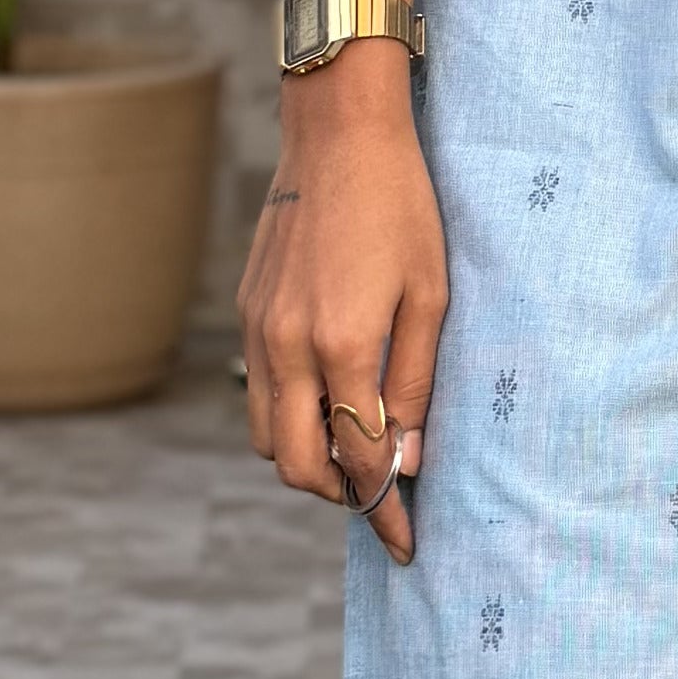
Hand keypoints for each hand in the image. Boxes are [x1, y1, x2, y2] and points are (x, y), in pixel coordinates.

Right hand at [240, 52, 443, 561]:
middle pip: (296, 466)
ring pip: (264, 438)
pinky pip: (257, 392)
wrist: (337, 134)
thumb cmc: (400, 208)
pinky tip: (330, 398)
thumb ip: (414, 384)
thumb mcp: (430, 297)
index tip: (405, 544)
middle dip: (338, 495)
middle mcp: (288, 348)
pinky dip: (288, 416)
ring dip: (306, 459)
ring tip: (355, 446)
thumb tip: (404, 461)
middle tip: (380, 495)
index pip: (357, 460)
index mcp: (342, 347)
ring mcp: (259, 330)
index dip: (383, 511)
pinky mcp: (247, 312)